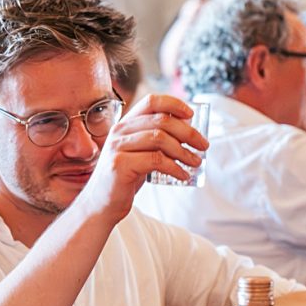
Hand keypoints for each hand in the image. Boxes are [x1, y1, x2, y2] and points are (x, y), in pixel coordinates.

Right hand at [78, 93, 208, 222]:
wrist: (102, 204)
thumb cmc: (125, 178)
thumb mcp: (140, 153)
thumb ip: (156, 141)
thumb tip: (190, 134)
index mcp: (126, 124)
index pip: (151, 101)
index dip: (174, 104)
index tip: (191, 115)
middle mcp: (119, 131)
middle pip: (161, 120)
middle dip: (188, 133)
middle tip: (203, 145)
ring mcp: (118, 147)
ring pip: (160, 139)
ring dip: (184, 151)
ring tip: (195, 162)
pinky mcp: (120, 165)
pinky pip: (155, 160)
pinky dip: (174, 168)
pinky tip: (183, 175)